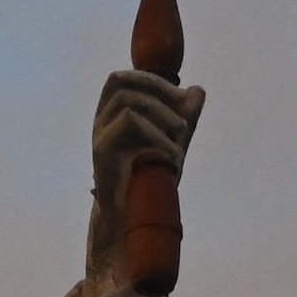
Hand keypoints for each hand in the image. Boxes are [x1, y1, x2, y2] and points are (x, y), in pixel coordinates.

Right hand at [85, 69, 204, 287]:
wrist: (135, 218)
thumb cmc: (151, 179)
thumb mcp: (173, 141)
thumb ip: (184, 114)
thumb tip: (198, 90)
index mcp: (111, 114)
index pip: (122, 78)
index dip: (151, 80)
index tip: (181, 98)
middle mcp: (100, 121)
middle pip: (122, 83)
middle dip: (159, 92)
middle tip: (184, 115)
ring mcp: (98, 135)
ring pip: (128, 101)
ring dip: (163, 115)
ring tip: (182, 139)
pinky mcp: (101, 151)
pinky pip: (129, 122)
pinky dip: (158, 136)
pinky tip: (173, 157)